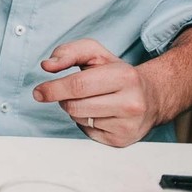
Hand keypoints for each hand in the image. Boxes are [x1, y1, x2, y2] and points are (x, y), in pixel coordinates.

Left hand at [33, 38, 158, 146]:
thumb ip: (69, 51)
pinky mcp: (123, 140)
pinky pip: (88, 132)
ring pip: (79, 119)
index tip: (39, 92)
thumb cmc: (118, 73)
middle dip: (62, 98)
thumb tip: (48, 65)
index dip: (53, 89)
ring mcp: (129, 125)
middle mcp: (131, 103)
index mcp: (125, 77)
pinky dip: (85, 121)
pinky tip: (99, 112)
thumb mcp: (96, 54)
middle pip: (75, 105)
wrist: (152, 97)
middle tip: (68, 92)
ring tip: (91, 99)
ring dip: (75, 109)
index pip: (78, 86)